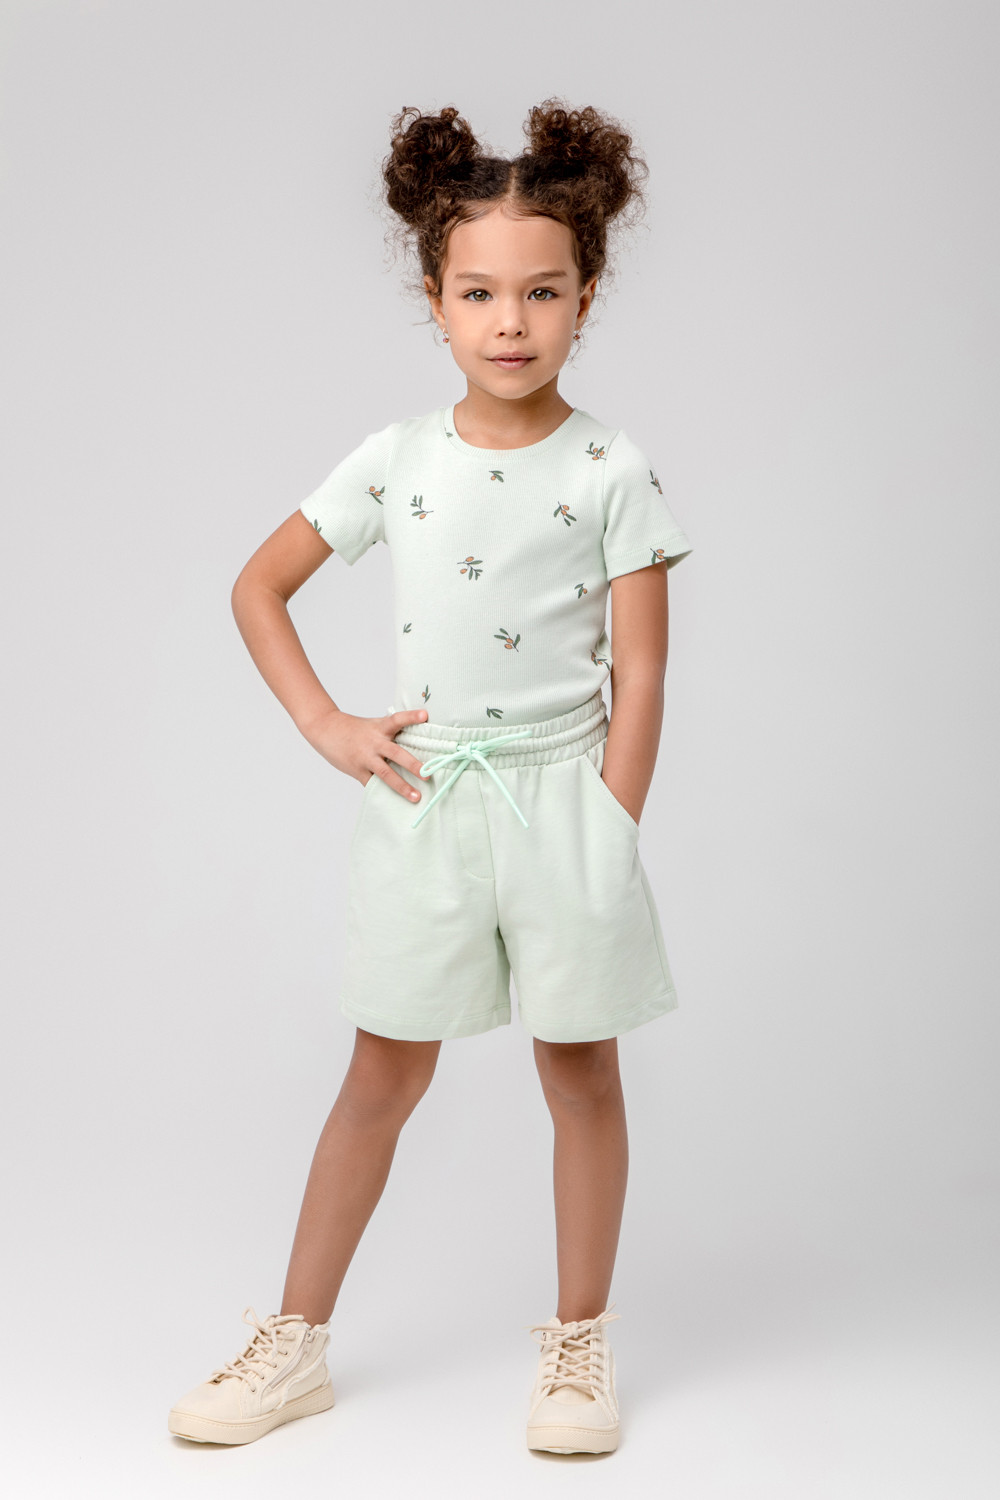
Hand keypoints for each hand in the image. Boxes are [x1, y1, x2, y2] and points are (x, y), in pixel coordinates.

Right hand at [302, 707, 429, 803]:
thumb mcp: (374, 724)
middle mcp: (374, 742)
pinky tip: (395, 802)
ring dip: (402, 786)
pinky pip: (372, 784)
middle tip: (427, 775)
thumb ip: (391, 732)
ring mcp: (365, 758)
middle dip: (413, 765)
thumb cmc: (355, 729)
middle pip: (396, 753)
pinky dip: (383, 792)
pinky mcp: (357, 770)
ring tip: (416, 797)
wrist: (326, 729)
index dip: (411, 717)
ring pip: (386, 774)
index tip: (425, 715)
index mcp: (380, 727)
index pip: (397, 719)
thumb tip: (415, 742)